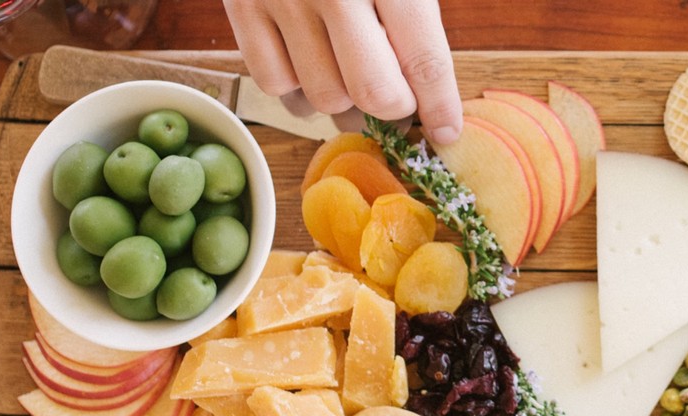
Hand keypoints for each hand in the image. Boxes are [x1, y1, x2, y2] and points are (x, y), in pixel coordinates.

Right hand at [222, 0, 462, 142]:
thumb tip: (430, 85)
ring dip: (347, 104)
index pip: (422, 58)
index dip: (440, 105)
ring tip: (357, 83)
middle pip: (373, 92)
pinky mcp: (241, 5)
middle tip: (401, 102)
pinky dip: (298, 92)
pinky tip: (314, 71)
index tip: (446, 131)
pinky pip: (274, 83)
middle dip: (394, 110)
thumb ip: (416, 11)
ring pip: (323, 95)